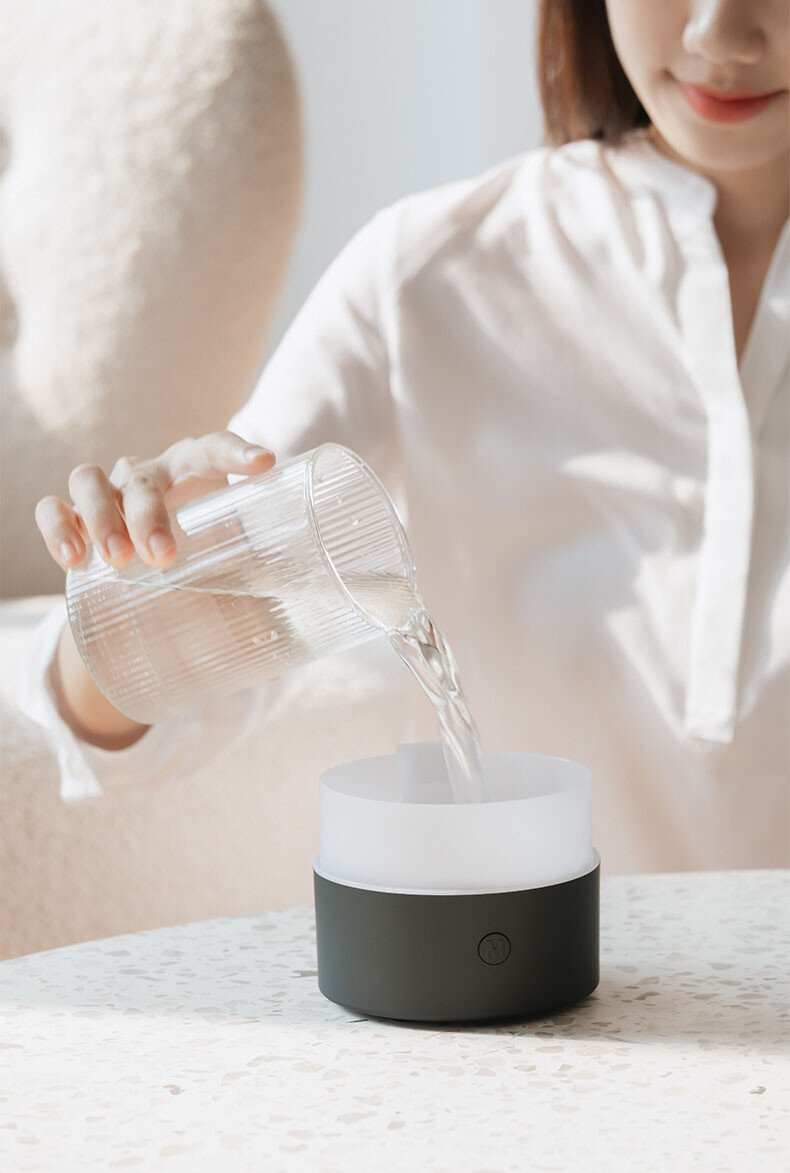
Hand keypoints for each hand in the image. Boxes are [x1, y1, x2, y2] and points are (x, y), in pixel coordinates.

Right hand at [35, 431, 275, 570]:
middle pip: (143, 478)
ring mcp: (106, 488)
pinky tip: (73, 559)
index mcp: (195, 471)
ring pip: (90, 480)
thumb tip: (280, 662)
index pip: (214, 447)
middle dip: (150, 516)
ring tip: (118, 561)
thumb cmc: (199, 555)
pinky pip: (53, 508)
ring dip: (101, 518)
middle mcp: (148, 472)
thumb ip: (251, 592)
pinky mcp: (70, 512)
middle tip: (161, 558)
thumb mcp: (227, 563)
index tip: (265, 465)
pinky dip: (58, 527)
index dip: (238, 452)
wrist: (147, 561)